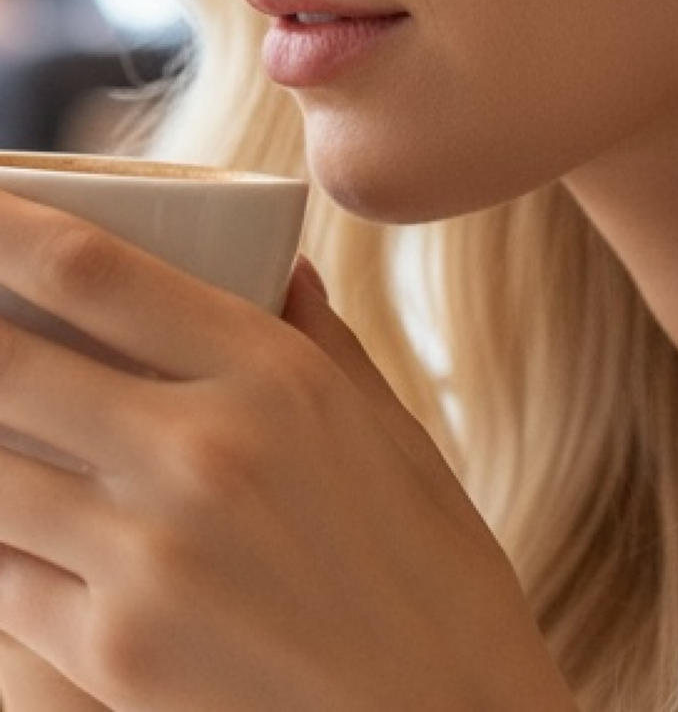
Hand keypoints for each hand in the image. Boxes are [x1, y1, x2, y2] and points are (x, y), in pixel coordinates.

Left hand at [0, 191, 577, 711]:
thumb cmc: (434, 573)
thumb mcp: (396, 436)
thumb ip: (321, 343)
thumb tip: (278, 265)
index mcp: (277, 379)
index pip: (98, 272)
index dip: (2, 226)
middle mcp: (202, 451)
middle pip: (7, 363)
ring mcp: (147, 557)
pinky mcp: (112, 652)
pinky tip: (4, 508)